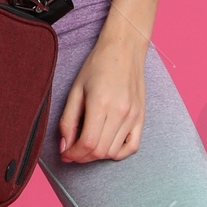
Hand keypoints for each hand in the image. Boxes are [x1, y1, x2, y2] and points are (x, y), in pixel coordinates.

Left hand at [56, 28, 146, 162]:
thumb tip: (65, 146)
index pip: (87, 143)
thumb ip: (68, 120)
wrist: (124, 50)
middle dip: (82, 157)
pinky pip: (132, 147)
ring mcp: (134, 116)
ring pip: (114, 152)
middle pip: (100, 151)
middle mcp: (120, 112)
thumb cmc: (97, 66)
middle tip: (73, 151)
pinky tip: (107, 145)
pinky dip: (118, 153)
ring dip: (98, 155)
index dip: (73, 154)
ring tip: (88, 144)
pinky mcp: (141, 117)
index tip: (65, 154)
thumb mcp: (76, 89)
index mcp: (101, 103)